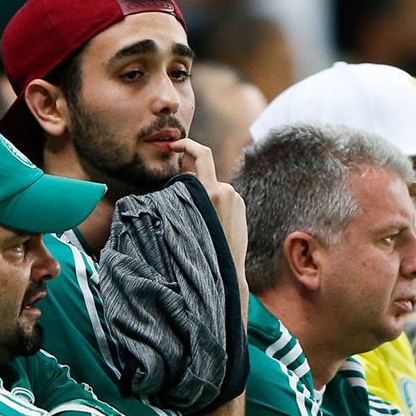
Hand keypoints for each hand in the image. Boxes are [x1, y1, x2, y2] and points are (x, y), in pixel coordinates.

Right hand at [168, 138, 247, 300]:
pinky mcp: (241, 205)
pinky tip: (214, 225)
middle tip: (187, 205)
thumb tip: (182, 170)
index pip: (202, 154)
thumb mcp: (187, 216)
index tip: (174, 145)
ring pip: (213, 188)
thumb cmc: (202, 248)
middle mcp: (228, 191)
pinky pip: (223, 198)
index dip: (187, 144)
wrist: (227, 270)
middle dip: (193, 184)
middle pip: (204, 175)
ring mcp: (236, 198)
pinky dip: (214, 205)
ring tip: (204, 224)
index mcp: (212, 193)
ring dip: (205, 198)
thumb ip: (186, 191)